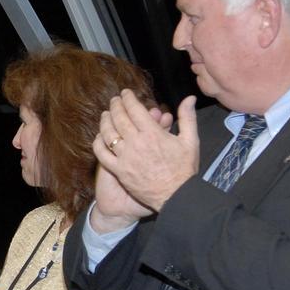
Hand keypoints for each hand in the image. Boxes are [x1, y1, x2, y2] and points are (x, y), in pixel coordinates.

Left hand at [95, 91, 197, 212]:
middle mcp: (136, 143)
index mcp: (153, 134)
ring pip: (108, 133)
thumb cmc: (184, 169)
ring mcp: (125, 157)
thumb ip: (187, 118)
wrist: (176, 196)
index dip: (128, 99)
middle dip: (115, 106)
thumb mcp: (191, 141)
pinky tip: (99, 137)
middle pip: (119, 118)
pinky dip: (98, 143)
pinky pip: (102, 154)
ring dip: (105, 121)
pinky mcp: (118, 170)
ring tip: (106, 114)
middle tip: (114, 100)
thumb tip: (189, 98)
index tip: (125, 93)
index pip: (135, 109)